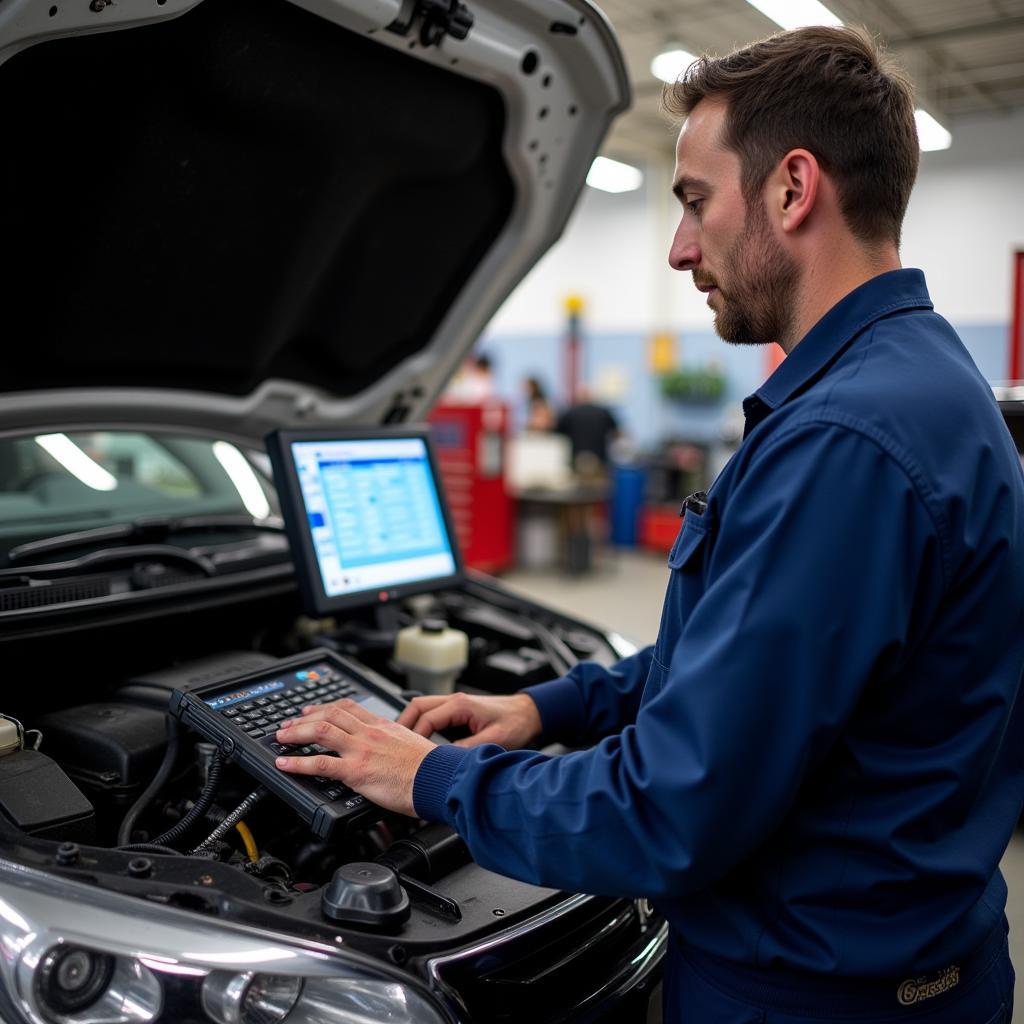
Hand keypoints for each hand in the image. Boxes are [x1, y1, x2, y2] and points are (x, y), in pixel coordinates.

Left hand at [274, 699, 435, 816]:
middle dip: (304, 718)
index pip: (349, 708)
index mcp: (383, 726)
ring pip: (320, 732)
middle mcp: (369, 733)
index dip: (326, 708)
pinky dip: (298, 763)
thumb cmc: (431, 768)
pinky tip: (285, 764)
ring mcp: (361, 750)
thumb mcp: (412, 744)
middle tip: (288, 724)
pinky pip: (321, 764)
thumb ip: (394, 743)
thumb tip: (389, 750)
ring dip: (295, 734)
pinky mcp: (357, 771)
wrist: (439, 779)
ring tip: (281, 738)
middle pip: (330, 715)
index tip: (312, 710)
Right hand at [397, 691, 541, 749]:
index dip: (414, 736)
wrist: (529, 713)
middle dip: (403, 724)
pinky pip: (431, 713)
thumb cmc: (516, 723)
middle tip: (394, 744)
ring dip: (410, 723)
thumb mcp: (494, 740)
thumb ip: (469, 749)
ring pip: (422, 707)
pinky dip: (420, 724)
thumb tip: (446, 760)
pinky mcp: (457, 710)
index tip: (409, 753)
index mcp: (461, 705)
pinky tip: (419, 740)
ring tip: (402, 743)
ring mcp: (454, 704)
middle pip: (417, 706)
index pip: (426, 718)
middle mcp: (454, 700)